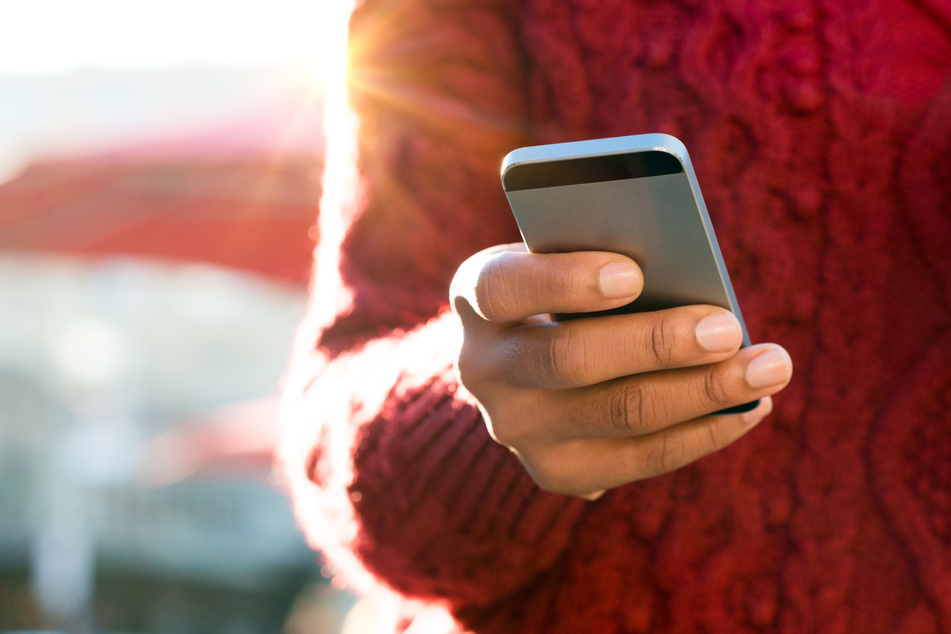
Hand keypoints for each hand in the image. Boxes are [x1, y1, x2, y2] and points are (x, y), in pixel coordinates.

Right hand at [450, 244, 791, 497]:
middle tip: (729, 328)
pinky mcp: (556, 471)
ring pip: (617, 414)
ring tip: (768, 367)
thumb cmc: (570, 286)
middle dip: (658, 344)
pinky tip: (751, 407)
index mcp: (477, 294)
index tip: (633, 273)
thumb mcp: (570, 256)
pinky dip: (703, 432)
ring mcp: (515, 428)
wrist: (532, 362)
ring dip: (703, 391)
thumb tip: (690, 274)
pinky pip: (640, 460)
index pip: (504, 287)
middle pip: (569, 360)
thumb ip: (605, 254)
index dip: (564, 282)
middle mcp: (482, 367)